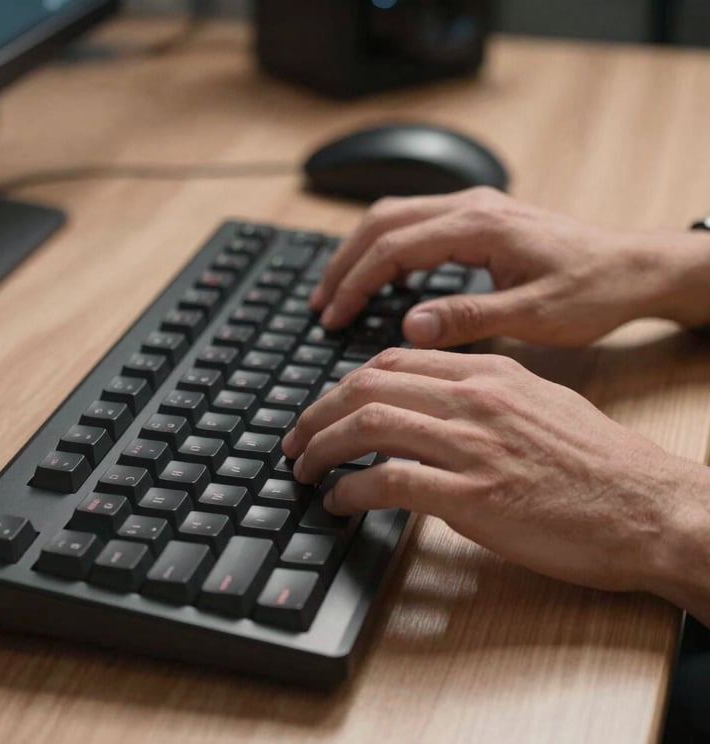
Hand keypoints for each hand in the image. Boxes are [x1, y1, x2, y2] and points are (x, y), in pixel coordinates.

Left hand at [282, 348, 709, 600]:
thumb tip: (431, 407)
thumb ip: (480, 397)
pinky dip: (351, 488)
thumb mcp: (537, 405)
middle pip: (367, 386)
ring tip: (304, 469)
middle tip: (295, 439)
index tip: (325, 407)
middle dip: (317, 412)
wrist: (646, 506)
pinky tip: (339, 501)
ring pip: (368, 425)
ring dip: (321, 447)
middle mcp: (473, 398)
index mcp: (487, 373)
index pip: (391, 361)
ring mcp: (471, 444)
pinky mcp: (473, 494)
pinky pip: (389, 480)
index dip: (345, 384)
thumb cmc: (597, 463)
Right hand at [310, 188, 709, 346]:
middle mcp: (471, 207)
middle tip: (320, 305)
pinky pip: (416, 224)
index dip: (355, 283)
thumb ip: (468, 317)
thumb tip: (409, 326)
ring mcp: (474, 208)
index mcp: (480, 226)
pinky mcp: (479, 220)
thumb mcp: (534, 314)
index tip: (332, 317)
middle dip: (344, 264)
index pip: (393, 247)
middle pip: (382, 221)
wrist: (632, 267)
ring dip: (360, 252)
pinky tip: (383, 281)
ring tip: (337, 292)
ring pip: (394, 216)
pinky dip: (387, 250)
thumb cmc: (592, 290)